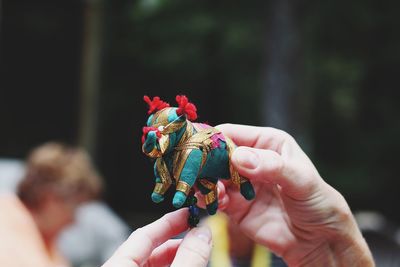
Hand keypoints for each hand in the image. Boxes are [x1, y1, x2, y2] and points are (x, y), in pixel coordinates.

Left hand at [102, 208, 211, 266]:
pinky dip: (173, 266)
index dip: (169, 221)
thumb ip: (188, 257)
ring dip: (178, 255)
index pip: (143, 235)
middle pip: (149, 249)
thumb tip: (203, 233)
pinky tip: (189, 264)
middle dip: (177, 239)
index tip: (189, 213)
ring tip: (198, 251)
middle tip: (199, 232)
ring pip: (153, 263)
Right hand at [208, 124, 373, 265]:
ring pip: (211, 177)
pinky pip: (215, 198)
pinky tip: (214, 202)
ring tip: (211, 190)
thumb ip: (271, 166)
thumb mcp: (300, 180)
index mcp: (267, 143)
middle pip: (216, 154)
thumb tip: (239, 157)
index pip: (232, 133)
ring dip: (205, 182)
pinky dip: (209, 199)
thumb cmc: (317, 202)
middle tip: (195, 171)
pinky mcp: (235, 205)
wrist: (319, 241)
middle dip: (204, 162)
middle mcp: (250, 159)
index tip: (197, 148)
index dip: (213, 139)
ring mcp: (241, 183)